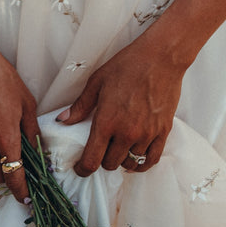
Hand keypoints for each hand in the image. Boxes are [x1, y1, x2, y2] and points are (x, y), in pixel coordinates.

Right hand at [0, 49, 37, 203]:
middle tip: (17, 167)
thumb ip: (32, 132)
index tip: (25, 197)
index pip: (13, 176)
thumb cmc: (2, 80)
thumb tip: (38, 151)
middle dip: (8, 176)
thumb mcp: (27, 104)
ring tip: (0, 155)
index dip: (21, 191)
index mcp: (5, 138)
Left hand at [58, 37, 184, 175]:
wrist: (161, 57)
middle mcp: (126, 133)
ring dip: (121, 160)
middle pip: (110, 164)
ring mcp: (146, 134)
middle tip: (101, 150)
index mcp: (107, 121)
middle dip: (102, 160)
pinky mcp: (163, 132)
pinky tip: (136, 157)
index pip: (92, 160)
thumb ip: (80, 105)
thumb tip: (62, 120)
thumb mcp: (97, 82)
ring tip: (118, 150)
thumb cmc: (128, 66)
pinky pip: (151, 159)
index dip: (83, 169)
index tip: (81, 168)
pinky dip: (142, 163)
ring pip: (130, 163)